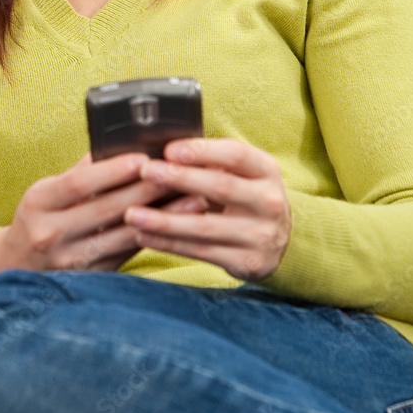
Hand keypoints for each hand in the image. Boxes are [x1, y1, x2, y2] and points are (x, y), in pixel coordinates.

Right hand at [0, 151, 209, 275]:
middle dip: (147, 191)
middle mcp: (51, 233)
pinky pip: (127, 255)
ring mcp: (71, 261)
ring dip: (162, 217)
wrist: (15, 268)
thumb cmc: (38, 218)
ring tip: (194, 201)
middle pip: (106, 210)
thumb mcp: (47, 191)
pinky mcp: (90, 279)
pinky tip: (176, 226)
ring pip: (123, 236)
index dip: (113, 171)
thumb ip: (81, 172)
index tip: (143, 158)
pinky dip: (153, 237)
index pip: (80, 183)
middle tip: (180, 174)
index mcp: (39, 202)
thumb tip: (119, 145)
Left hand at [123, 138, 291, 280]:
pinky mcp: (247, 262)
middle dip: (179, 179)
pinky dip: (169, 244)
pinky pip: (200, 252)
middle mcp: (269, 202)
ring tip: (132, 213)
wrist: (280, 240)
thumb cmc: (247, 195)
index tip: (169, 150)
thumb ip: (213, 161)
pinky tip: (144, 235)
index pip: (236, 155)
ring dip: (164, 220)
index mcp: (266, 170)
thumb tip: (164, 150)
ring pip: (205, 226)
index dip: (202, 151)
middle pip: (220, 187)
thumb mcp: (243, 173)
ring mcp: (260, 235)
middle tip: (146, 172)